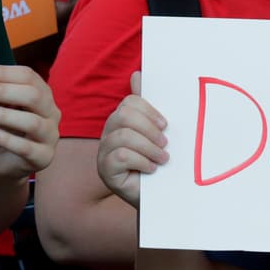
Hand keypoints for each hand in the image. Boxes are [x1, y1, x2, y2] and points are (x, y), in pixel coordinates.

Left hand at [0, 64, 59, 182]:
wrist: (5, 165)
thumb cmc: (2, 132)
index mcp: (43, 95)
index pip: (27, 76)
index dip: (0, 72)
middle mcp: (51, 113)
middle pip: (33, 95)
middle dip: (0, 91)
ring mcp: (50, 136)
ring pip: (32, 122)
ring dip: (1, 114)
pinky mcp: (43, 157)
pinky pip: (24, 147)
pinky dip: (2, 138)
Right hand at [96, 71, 168, 208]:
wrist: (161, 195)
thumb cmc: (160, 161)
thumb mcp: (159, 132)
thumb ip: (149, 107)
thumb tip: (138, 74)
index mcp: (122, 120)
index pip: (129, 103)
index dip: (149, 111)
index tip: (166, 125)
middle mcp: (109, 133)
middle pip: (123, 116)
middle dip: (149, 129)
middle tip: (165, 144)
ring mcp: (104, 152)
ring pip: (123, 136)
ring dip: (149, 148)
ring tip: (163, 159)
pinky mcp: (105, 170)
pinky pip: (119, 156)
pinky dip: (141, 161)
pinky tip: (152, 169)